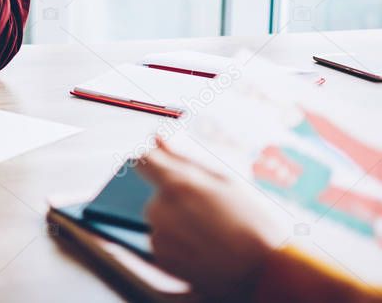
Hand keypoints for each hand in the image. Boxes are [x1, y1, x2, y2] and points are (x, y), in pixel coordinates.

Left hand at [136, 138, 286, 298]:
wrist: (265, 273)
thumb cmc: (252, 223)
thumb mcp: (224, 182)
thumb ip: (182, 159)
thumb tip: (156, 137)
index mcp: (177, 185)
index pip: (144, 160)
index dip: (155, 160)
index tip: (166, 164)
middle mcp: (161, 210)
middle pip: (158, 194)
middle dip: (177, 198)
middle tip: (211, 211)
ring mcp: (159, 236)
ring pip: (162, 219)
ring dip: (178, 222)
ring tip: (212, 233)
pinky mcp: (161, 258)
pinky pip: (163, 241)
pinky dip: (178, 242)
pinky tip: (205, 248)